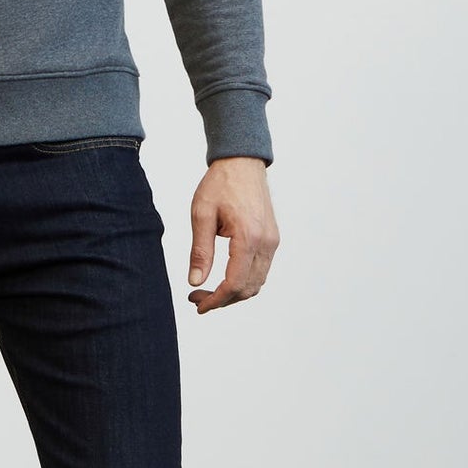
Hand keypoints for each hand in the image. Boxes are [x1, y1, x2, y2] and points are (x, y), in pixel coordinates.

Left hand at [186, 157, 278, 313]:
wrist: (242, 162)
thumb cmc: (220, 184)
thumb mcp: (201, 215)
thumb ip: (200, 251)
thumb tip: (195, 281)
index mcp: (248, 237)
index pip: (235, 283)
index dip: (216, 300)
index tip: (197, 304)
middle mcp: (266, 243)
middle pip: (248, 289)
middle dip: (223, 300)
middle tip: (197, 297)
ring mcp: (272, 242)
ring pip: (257, 283)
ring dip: (234, 293)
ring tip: (208, 290)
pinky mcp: (272, 239)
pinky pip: (261, 270)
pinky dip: (244, 281)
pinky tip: (224, 277)